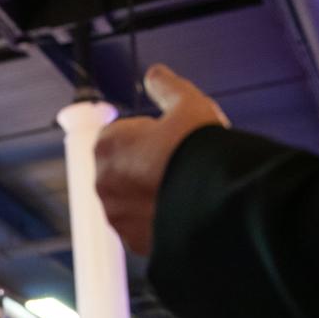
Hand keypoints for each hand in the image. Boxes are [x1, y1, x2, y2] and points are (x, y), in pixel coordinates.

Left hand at [94, 64, 228, 254]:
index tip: (167, 138)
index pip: (116, 137)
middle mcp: (103, 183)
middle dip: (144, 167)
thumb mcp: (188, 105)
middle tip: (178, 164)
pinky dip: (157, 222)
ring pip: (130, 202)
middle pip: (121, 171)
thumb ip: (167, 88)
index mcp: (107, 146)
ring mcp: (116, 217)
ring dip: (149, 196)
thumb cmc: (199, 150)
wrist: (215, 202)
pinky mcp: (133, 243)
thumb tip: (155, 74)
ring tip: (183, 189)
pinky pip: (142, 229)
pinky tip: (183, 212)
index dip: (145, 135)